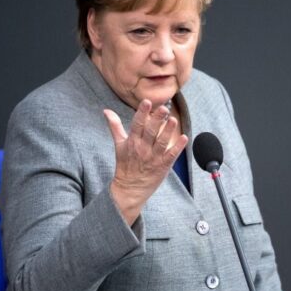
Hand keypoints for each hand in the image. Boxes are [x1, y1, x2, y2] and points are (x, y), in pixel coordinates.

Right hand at [103, 100, 187, 224]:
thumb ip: (115, 126)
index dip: (142, 113)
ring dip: (168, 131)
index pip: (137, 124)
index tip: (147, 102)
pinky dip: (178, 147)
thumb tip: (106, 110)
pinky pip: (171, 155)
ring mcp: (154, 157)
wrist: (130, 189)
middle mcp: (143, 148)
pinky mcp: (163, 166)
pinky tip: (185, 138)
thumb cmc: (125, 164)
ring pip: (162, 142)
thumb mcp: (119, 145)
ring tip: (173, 120)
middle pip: (151, 132)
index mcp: (132, 142)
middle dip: (157, 120)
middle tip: (164, 108)